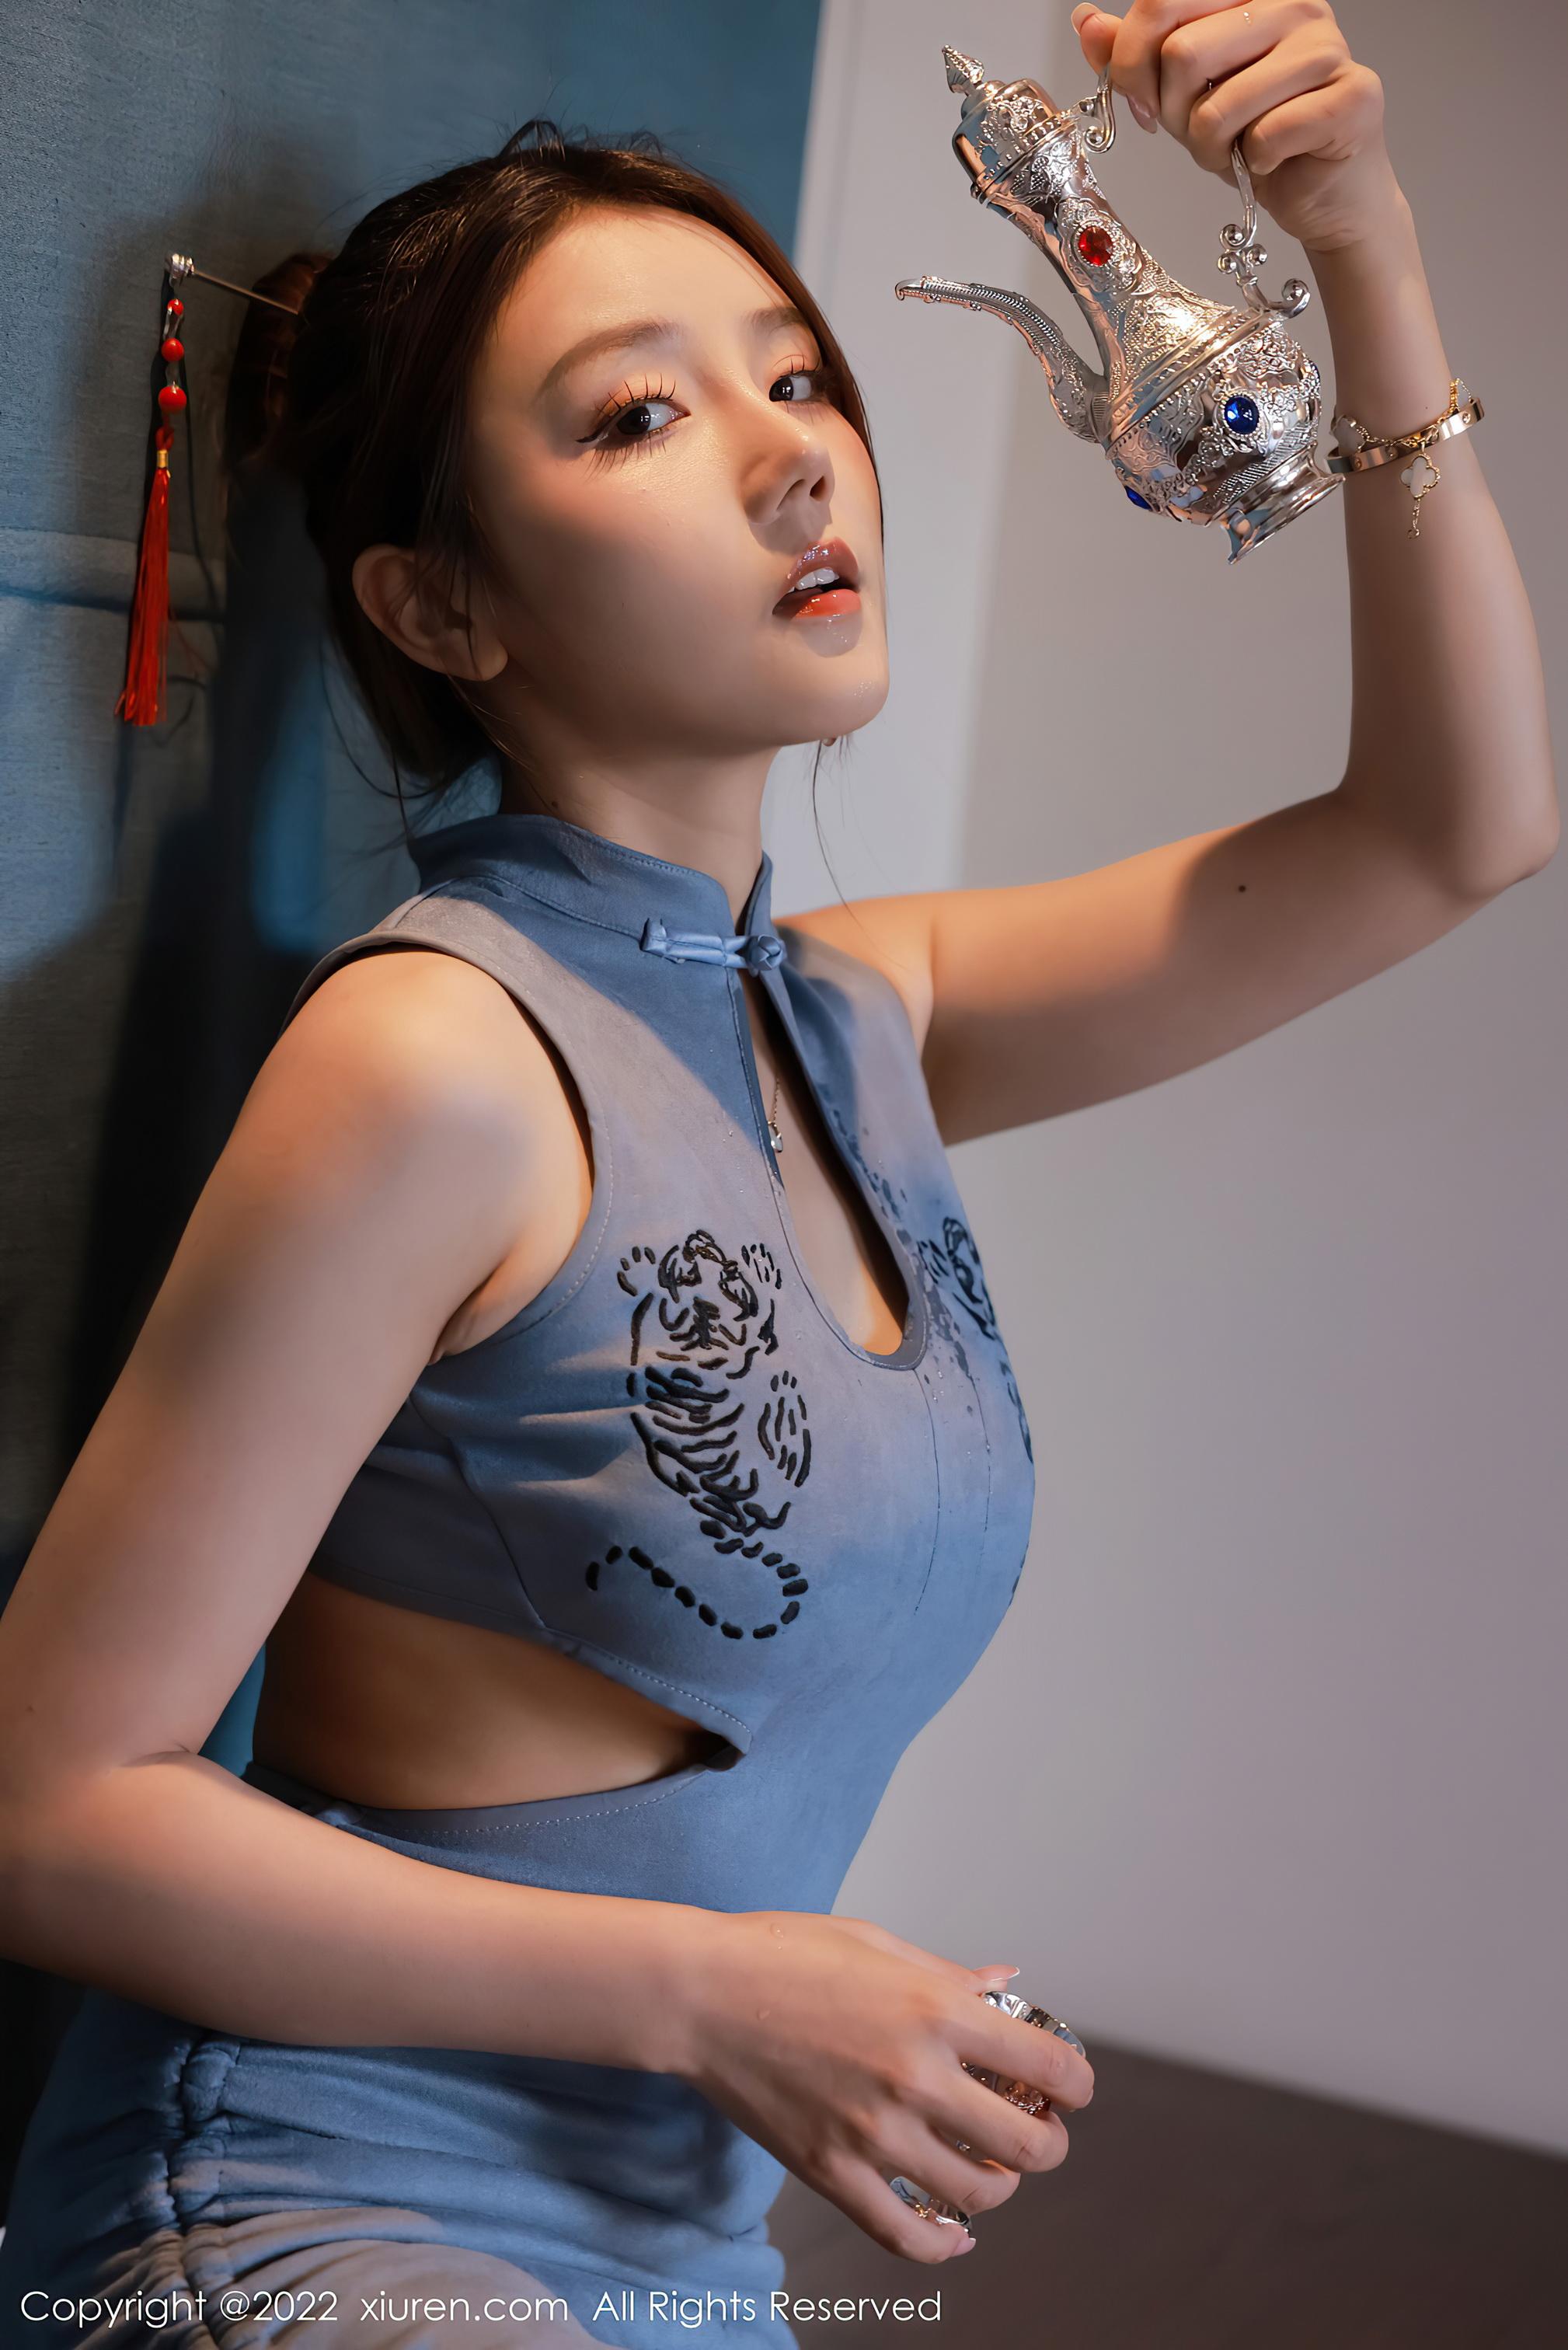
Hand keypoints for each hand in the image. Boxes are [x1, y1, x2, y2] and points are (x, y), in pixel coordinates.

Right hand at [669, 1909, 1093, 2262]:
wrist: (699, 1993)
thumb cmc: (782, 1954)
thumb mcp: (878, 1944)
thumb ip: (951, 1975)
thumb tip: (1009, 1983)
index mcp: (935, 2010)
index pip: (1049, 2065)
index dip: (1075, 2083)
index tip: (1068, 2084)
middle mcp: (915, 2077)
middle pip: (1028, 2145)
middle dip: (1048, 2140)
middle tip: (1037, 2126)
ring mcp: (874, 2133)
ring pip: (979, 2194)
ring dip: (1001, 2185)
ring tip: (991, 2164)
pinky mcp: (833, 2172)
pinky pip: (907, 2236)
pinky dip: (944, 2245)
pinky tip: (956, 2232)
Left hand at [1068, 0, 1400, 254]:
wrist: (1325, 195)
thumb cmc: (1259, 137)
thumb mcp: (1183, 96)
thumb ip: (1139, 56)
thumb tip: (1085, 21)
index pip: (1162, 2)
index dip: (1134, 64)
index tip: (1144, 104)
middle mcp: (1295, 4)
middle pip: (1183, 53)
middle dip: (1175, 114)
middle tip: (1200, 137)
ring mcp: (1329, 47)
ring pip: (1220, 103)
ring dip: (1211, 149)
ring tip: (1235, 153)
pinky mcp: (1353, 96)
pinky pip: (1265, 138)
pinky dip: (1254, 166)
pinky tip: (1272, 161)